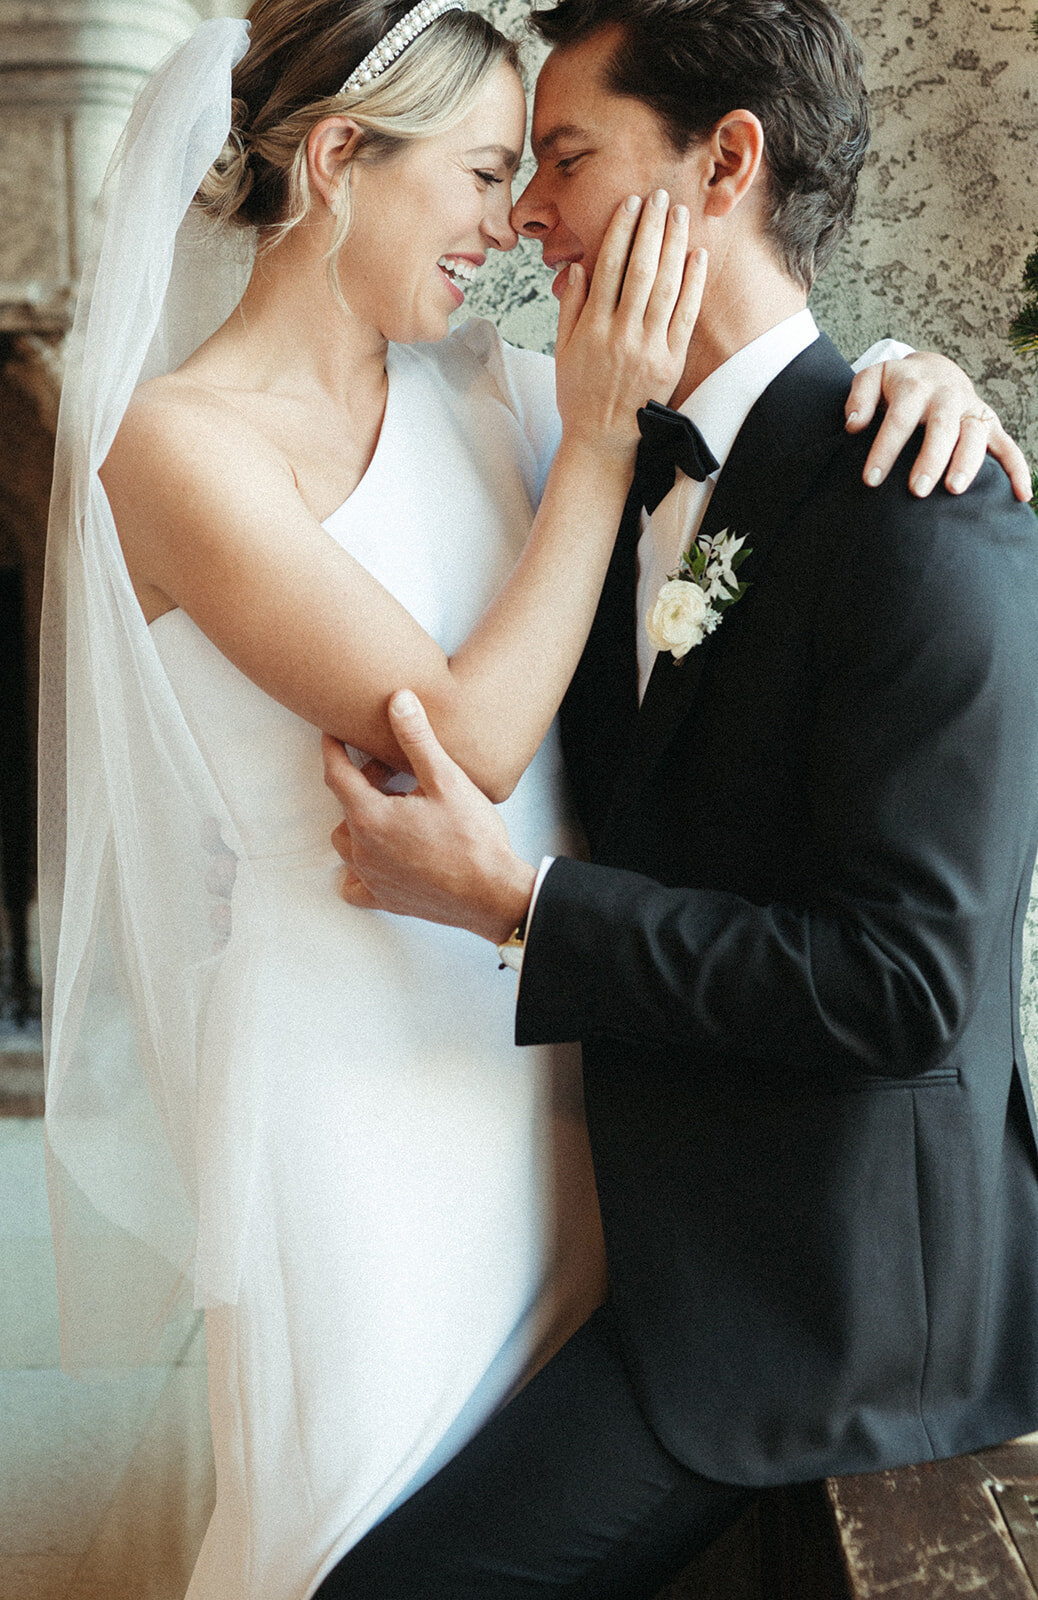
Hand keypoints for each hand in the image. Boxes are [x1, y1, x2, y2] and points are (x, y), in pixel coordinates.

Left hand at [322, 691, 535, 942]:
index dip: (333, 749)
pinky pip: (355, 885)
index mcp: (371, 817)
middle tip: (391, 772)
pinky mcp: (386, 899)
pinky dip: (360, 869)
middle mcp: (363, 850)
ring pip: (347, 843)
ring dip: (361, 822)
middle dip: (361, 784)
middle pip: (345, 806)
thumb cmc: (472, 839)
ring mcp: (372, 878)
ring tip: (393, 810)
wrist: (493, 894)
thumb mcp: (446, 780)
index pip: (337, 774)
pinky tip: (383, 857)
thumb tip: (399, 701)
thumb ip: (416, 739)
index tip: (333, 734)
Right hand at [554, 191, 707, 461]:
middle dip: (651, 228)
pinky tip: (697, 257)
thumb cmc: (579, 393)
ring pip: (665, 287)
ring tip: (680, 215)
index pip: (609, 267)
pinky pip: (685, 316)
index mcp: (592, 327)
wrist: (602, 439)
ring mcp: (649, 348)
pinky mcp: (671, 363)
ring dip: (674, 246)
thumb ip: (571, 307)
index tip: (631, 204)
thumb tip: (579, 267)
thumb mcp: (563, 350)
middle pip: (640, 270)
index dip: (621, 232)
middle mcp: (621, 334)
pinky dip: (692, 284)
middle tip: (660, 196)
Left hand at [845, 352, 1031, 499]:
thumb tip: (853, 425)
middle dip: (931, 458)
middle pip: (942, 427)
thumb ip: (860, 397)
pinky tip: (1020, 495)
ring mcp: (971, 410)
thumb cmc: (897, 384)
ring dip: (968, 462)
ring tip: (954, 490)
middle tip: (917, 490)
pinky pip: (1007, 446)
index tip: (871, 479)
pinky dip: (1017, 470)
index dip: (885, 449)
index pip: (899, 419)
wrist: (934, 370)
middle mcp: (947, 396)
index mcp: (916, 386)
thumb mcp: (873, 379)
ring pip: (975, 434)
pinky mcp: (989, 424)